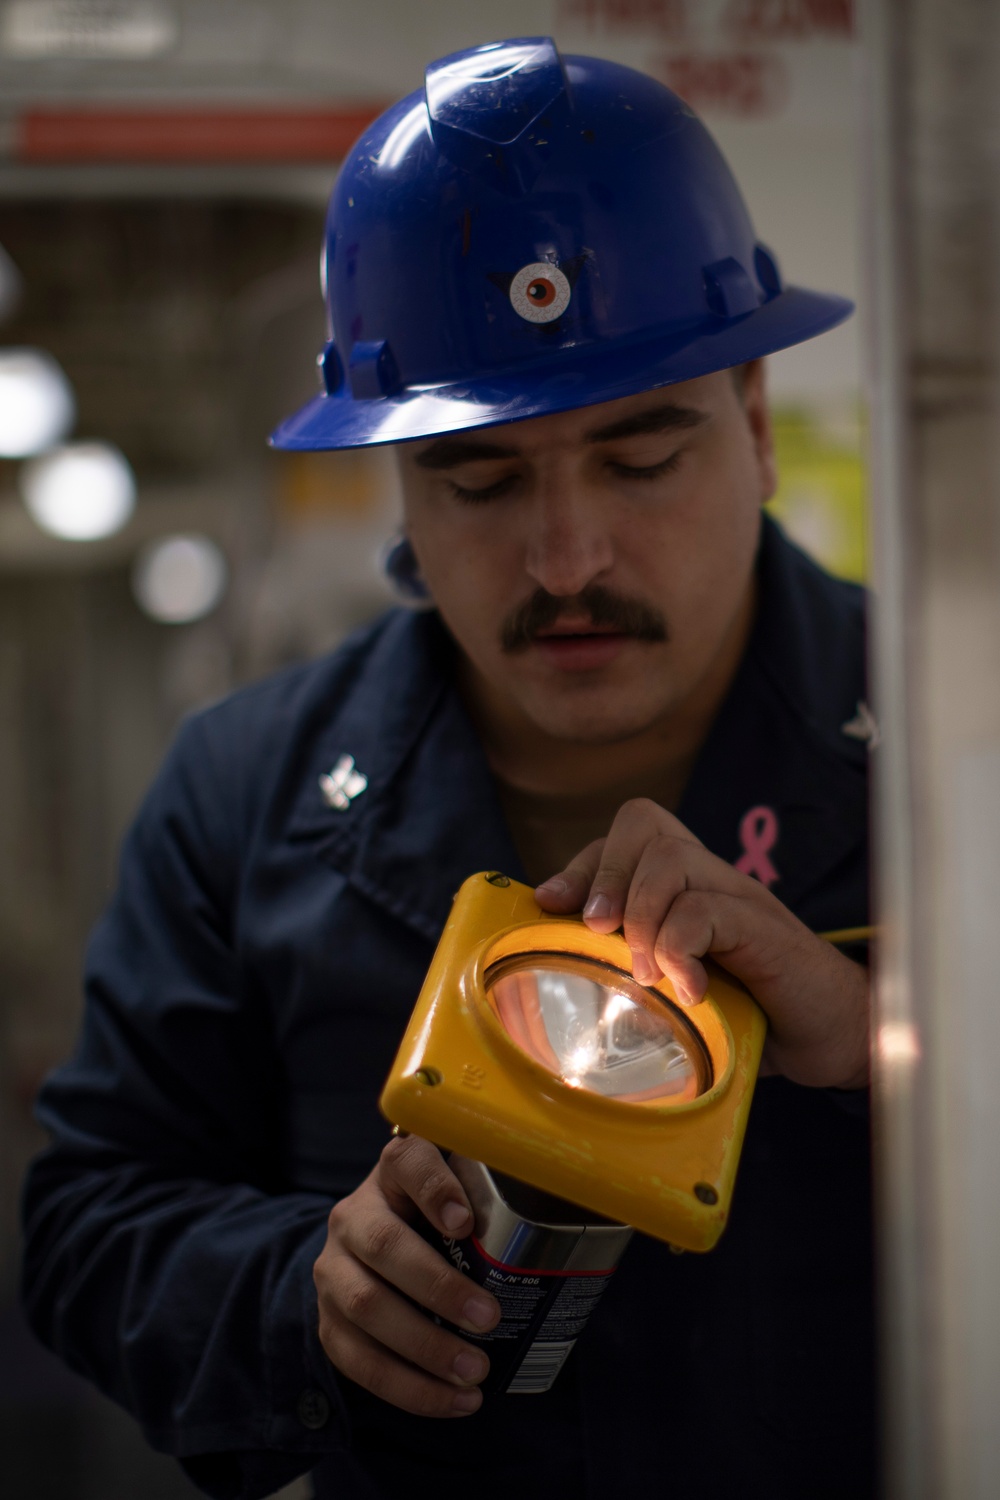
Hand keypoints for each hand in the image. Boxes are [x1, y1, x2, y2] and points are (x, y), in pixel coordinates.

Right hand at [314, 1135, 499, 1415]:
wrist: (372, 1252)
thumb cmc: (436, 1223)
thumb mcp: (460, 1196)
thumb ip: (494, 1199)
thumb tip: (565, 1223)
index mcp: (391, 1174)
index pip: (407, 1161)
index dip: (434, 1188)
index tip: (466, 1221)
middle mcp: (353, 1216)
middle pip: (384, 1245)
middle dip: (439, 1287)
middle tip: (488, 1319)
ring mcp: (333, 1269)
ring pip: (366, 1306)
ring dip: (424, 1346)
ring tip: (474, 1372)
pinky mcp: (329, 1322)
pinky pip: (358, 1360)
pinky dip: (408, 1388)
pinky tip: (453, 1401)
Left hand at [535, 798, 868, 1089]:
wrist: (845, 1035)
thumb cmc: (758, 1016)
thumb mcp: (682, 990)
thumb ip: (638, 974)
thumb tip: (571, 981)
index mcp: (691, 886)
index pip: (630, 834)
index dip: (585, 865)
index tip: (552, 905)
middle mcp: (716, 879)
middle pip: (646, 824)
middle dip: (605, 875)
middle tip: (597, 935)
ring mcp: (743, 899)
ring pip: (671, 859)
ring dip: (641, 916)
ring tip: (646, 972)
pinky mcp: (766, 930)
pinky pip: (706, 911)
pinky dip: (681, 950)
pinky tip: (688, 991)